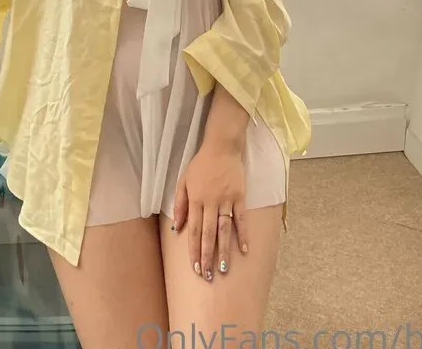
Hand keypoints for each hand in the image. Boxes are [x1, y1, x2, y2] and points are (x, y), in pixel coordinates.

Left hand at [172, 139, 248, 280]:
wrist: (222, 146)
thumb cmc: (201, 164)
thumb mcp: (184, 181)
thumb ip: (180, 204)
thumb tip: (176, 228)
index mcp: (196, 199)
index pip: (193, 230)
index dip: (194, 250)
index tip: (195, 267)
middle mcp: (211, 202)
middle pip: (208, 234)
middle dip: (207, 256)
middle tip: (208, 276)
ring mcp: (226, 200)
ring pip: (224, 229)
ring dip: (224, 250)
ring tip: (224, 269)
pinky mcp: (240, 196)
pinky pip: (241, 219)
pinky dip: (243, 234)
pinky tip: (245, 250)